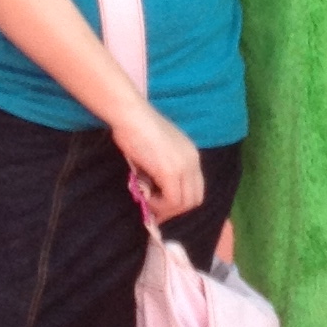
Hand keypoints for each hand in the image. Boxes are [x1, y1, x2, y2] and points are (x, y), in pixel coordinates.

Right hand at [115, 101, 203, 222]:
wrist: (131, 116)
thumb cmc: (136, 128)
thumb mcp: (157, 150)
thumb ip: (162, 169)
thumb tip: (153, 191)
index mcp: (192, 155)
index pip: (196, 189)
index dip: (180, 202)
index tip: (161, 205)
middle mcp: (193, 161)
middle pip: (194, 199)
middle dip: (175, 210)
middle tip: (156, 211)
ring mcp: (184, 167)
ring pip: (184, 204)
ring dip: (166, 209)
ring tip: (148, 202)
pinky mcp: (170, 172)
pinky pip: (171, 201)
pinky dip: (159, 206)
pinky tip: (147, 198)